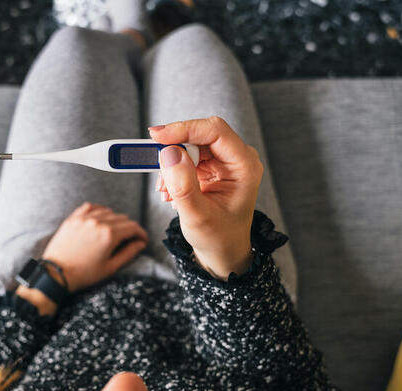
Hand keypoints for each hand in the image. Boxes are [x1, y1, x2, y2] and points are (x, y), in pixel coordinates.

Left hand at [41, 202, 148, 291]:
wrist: (56, 274)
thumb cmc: (83, 274)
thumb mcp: (110, 267)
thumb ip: (129, 253)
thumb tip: (141, 243)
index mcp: (109, 235)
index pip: (133, 227)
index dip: (141, 233)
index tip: (142, 240)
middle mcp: (98, 222)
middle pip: (122, 218)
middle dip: (130, 228)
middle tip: (130, 239)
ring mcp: (84, 218)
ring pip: (108, 211)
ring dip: (116, 220)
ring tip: (116, 231)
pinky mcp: (73, 218)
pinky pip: (91, 207)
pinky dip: (99, 210)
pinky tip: (101, 218)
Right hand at [149, 116, 263, 278]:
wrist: (223, 250)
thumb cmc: (218, 238)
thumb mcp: (198, 217)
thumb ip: (183, 186)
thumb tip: (169, 153)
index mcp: (245, 166)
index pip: (215, 131)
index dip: (184, 129)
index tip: (156, 137)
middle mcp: (238, 158)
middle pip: (200, 135)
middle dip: (174, 151)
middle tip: (157, 172)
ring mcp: (225, 161)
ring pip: (190, 145)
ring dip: (171, 164)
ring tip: (167, 192)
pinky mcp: (212, 166)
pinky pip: (186, 156)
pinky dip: (173, 171)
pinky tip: (171, 192)